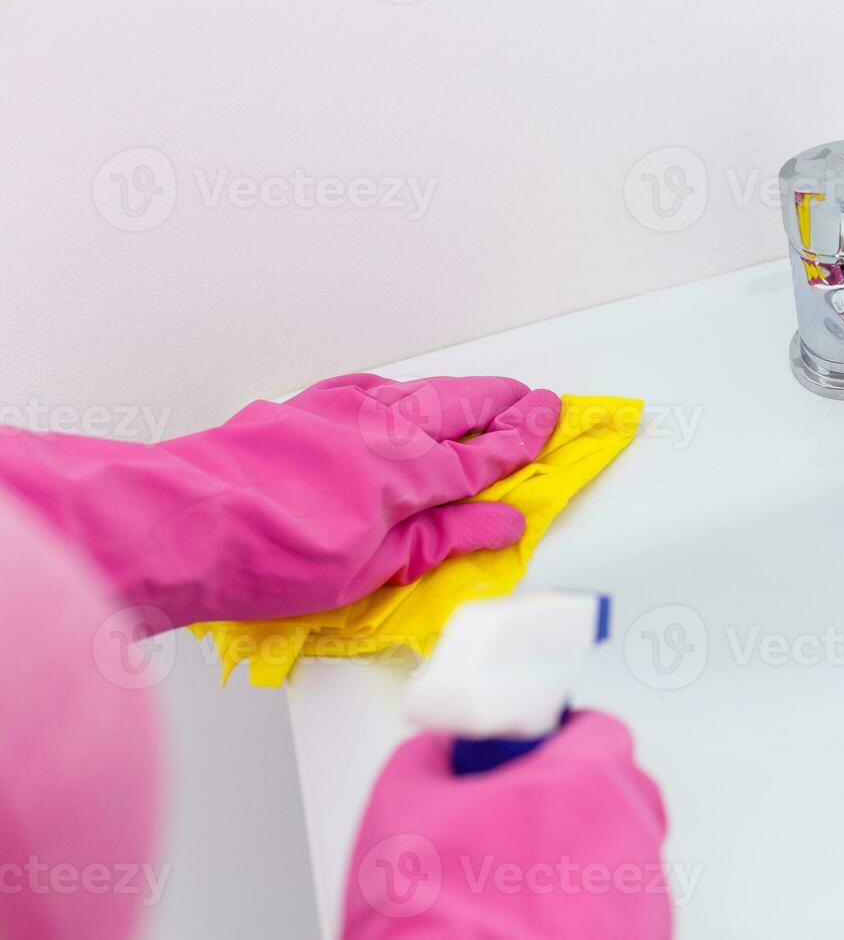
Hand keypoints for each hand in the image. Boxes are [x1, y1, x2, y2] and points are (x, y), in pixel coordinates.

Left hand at [0, 374, 558, 628]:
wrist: (178, 520)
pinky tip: (396, 397)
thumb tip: (502, 522)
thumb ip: (443, 537)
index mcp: (410, 471)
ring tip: (477, 396)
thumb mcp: (371, 567)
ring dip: (454, 392)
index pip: (486, 451)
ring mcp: (339, 410)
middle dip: (500, 401)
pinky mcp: (303, 407)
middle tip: (531, 397)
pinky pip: (369, 388)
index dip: (525, 436)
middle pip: (459, 405)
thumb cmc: (267, 554)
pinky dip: (399, 391)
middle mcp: (382, 428)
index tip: (553, 417)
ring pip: (417, 391)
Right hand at [345, 711, 671, 938]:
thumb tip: (438, 752)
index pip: (593, 730)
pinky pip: (616, 906)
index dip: (550, 742)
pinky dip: (582, 909)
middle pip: (608, 792)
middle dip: (561, 801)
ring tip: (510, 886)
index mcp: (590, 776)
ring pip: (613, 853)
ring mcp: (643, 892)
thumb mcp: (401, 804)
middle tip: (504, 824)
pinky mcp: (643, 936)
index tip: (519, 762)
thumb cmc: (437, 908)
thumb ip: (430, 757)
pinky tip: (528, 922)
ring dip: (573, 859)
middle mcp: (633, 830)